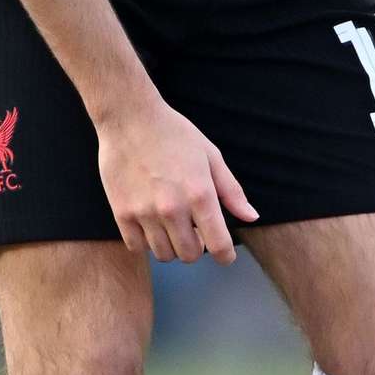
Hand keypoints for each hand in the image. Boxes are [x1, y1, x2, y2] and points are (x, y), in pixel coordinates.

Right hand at [95, 92, 255, 262]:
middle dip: (197, 248)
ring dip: (171, 246)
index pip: (218, 244)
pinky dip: (145, 242)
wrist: (130, 119)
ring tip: (172, 226)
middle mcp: (173, 208)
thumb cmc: (174, 134)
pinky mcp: (122, 213)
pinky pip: (137, 246)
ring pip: (163, 254)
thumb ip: (231, 191)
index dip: (225, 256)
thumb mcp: (211, 156)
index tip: (225, 256)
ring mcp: (145, 213)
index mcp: (200, 194)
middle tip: (194, 231)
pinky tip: (150, 225)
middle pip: (190, 255)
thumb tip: (251, 217)